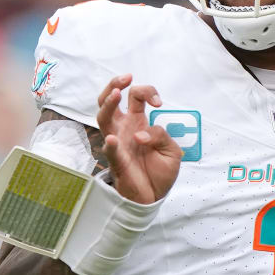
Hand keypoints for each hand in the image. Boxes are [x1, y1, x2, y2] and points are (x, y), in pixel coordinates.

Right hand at [95, 74, 182, 203]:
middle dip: (115, 84)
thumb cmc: (160, 171)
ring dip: (108, 105)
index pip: (136, 96)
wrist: (155, 196)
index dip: (147, 92)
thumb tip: (142, 134)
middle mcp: (124, 128)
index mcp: (138, 121)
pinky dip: (110, 145)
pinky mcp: (117, 161)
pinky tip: (112, 139)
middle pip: (111, 100)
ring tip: (117, 94)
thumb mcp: (172, 150)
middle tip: (126, 78)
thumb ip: (162, 135)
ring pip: (103, 118)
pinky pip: (110, 151)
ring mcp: (118, 143)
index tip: (159, 104)